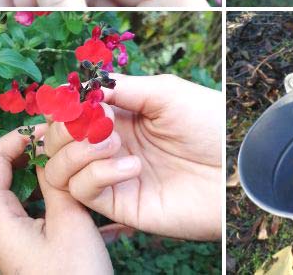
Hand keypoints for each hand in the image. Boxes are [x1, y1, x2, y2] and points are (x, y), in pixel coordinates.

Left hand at [0, 125, 112, 274]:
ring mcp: (6, 237)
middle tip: (53, 142)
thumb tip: (51, 144)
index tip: (51, 129)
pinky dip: (39, 191)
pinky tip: (69, 189)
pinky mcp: (21, 245)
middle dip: (20, 150)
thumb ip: (57, 180)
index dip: (19, 135)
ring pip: (7, 190)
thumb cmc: (72, 273)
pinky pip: (22, 207)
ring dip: (30, 170)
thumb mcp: (70, 220)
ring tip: (63, 159)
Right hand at [41, 74, 221, 240]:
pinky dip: (98, 174)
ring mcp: (112, 176)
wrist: (236, 167)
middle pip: (56, 139)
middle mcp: (110, 146)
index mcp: (119, 116)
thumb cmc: (210, 124)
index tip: (73, 98)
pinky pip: (83, 191)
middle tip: (92, 121)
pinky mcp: (120, 204)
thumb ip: (120, 88)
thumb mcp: (165, 92)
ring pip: (58, 168)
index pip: (71, 111)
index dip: (66, 104)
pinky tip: (132, 167)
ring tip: (113, 142)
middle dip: (65, 126)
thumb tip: (80, 88)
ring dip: (76, 151)